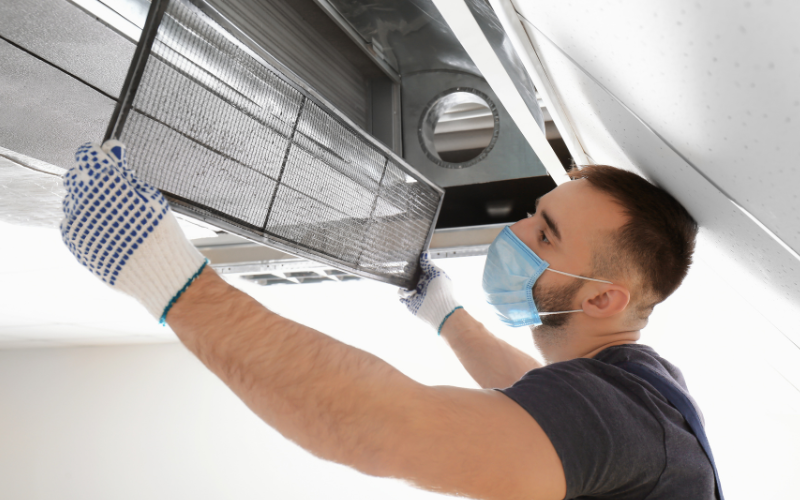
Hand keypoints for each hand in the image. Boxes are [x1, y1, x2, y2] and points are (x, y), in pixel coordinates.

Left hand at [61, 141, 206, 322]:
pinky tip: (106, 229)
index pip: (87, 155)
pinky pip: (71, 222)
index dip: (100, 155)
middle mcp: (84, 199)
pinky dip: (85, 221)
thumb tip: (110, 147)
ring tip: (113, 215)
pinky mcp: (74, 241)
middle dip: (91, 178)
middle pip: (76, 176)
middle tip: (114, 190)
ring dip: (87, 201)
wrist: (159, 272)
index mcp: (104, 182)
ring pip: (72, 200)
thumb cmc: (160, 232)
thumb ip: (123, 170)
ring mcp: (76, 222)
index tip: (111, 161)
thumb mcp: (149, 194)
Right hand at [399, 253, 461, 333]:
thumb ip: (428, 264)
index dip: (413, 264)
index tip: (409, 261)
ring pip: (403, 285)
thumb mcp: (437, 273)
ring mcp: (415, 293)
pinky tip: (410, 295)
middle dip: (405, 273)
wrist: (440, 309)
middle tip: (405, 273)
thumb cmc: (442, 290)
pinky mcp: (410, 302)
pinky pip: (401, 295)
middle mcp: (421, 285)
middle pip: (409, 276)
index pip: (418, 268)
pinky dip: (402, 293)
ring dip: (404, 285)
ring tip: (412, 289)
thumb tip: (424, 253)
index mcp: (429, 277)